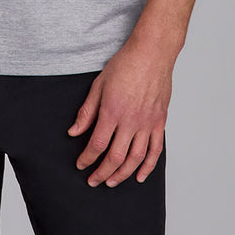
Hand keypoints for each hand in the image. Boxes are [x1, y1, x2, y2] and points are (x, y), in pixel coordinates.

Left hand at [67, 34, 173, 186]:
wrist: (151, 53)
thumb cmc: (125, 64)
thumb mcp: (98, 84)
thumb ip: (86, 111)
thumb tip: (73, 131)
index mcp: (112, 111)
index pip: (97, 145)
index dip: (87, 159)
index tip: (81, 164)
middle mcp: (131, 121)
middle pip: (115, 157)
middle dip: (102, 173)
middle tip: (93, 180)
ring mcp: (147, 123)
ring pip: (135, 159)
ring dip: (122, 175)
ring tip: (112, 182)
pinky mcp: (160, 122)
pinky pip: (155, 151)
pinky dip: (148, 167)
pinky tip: (140, 176)